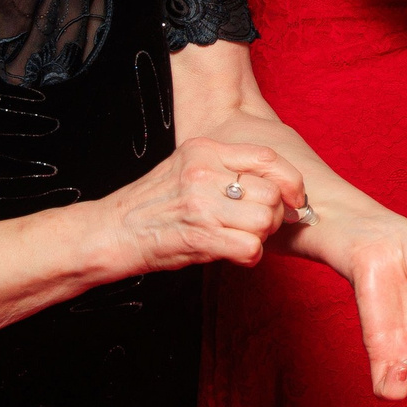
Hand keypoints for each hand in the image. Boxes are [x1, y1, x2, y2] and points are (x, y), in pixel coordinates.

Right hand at [105, 137, 306, 271]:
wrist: (111, 231)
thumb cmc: (152, 204)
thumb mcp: (185, 168)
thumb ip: (224, 168)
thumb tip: (274, 183)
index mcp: (204, 150)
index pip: (267, 158)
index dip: (291, 181)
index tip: (295, 198)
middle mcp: (204, 173)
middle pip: (271, 194)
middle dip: (273, 215)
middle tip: (258, 225)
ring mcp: (201, 205)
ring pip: (264, 221)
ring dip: (260, 237)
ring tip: (241, 238)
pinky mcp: (200, 236)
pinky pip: (250, 248)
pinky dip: (249, 256)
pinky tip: (234, 254)